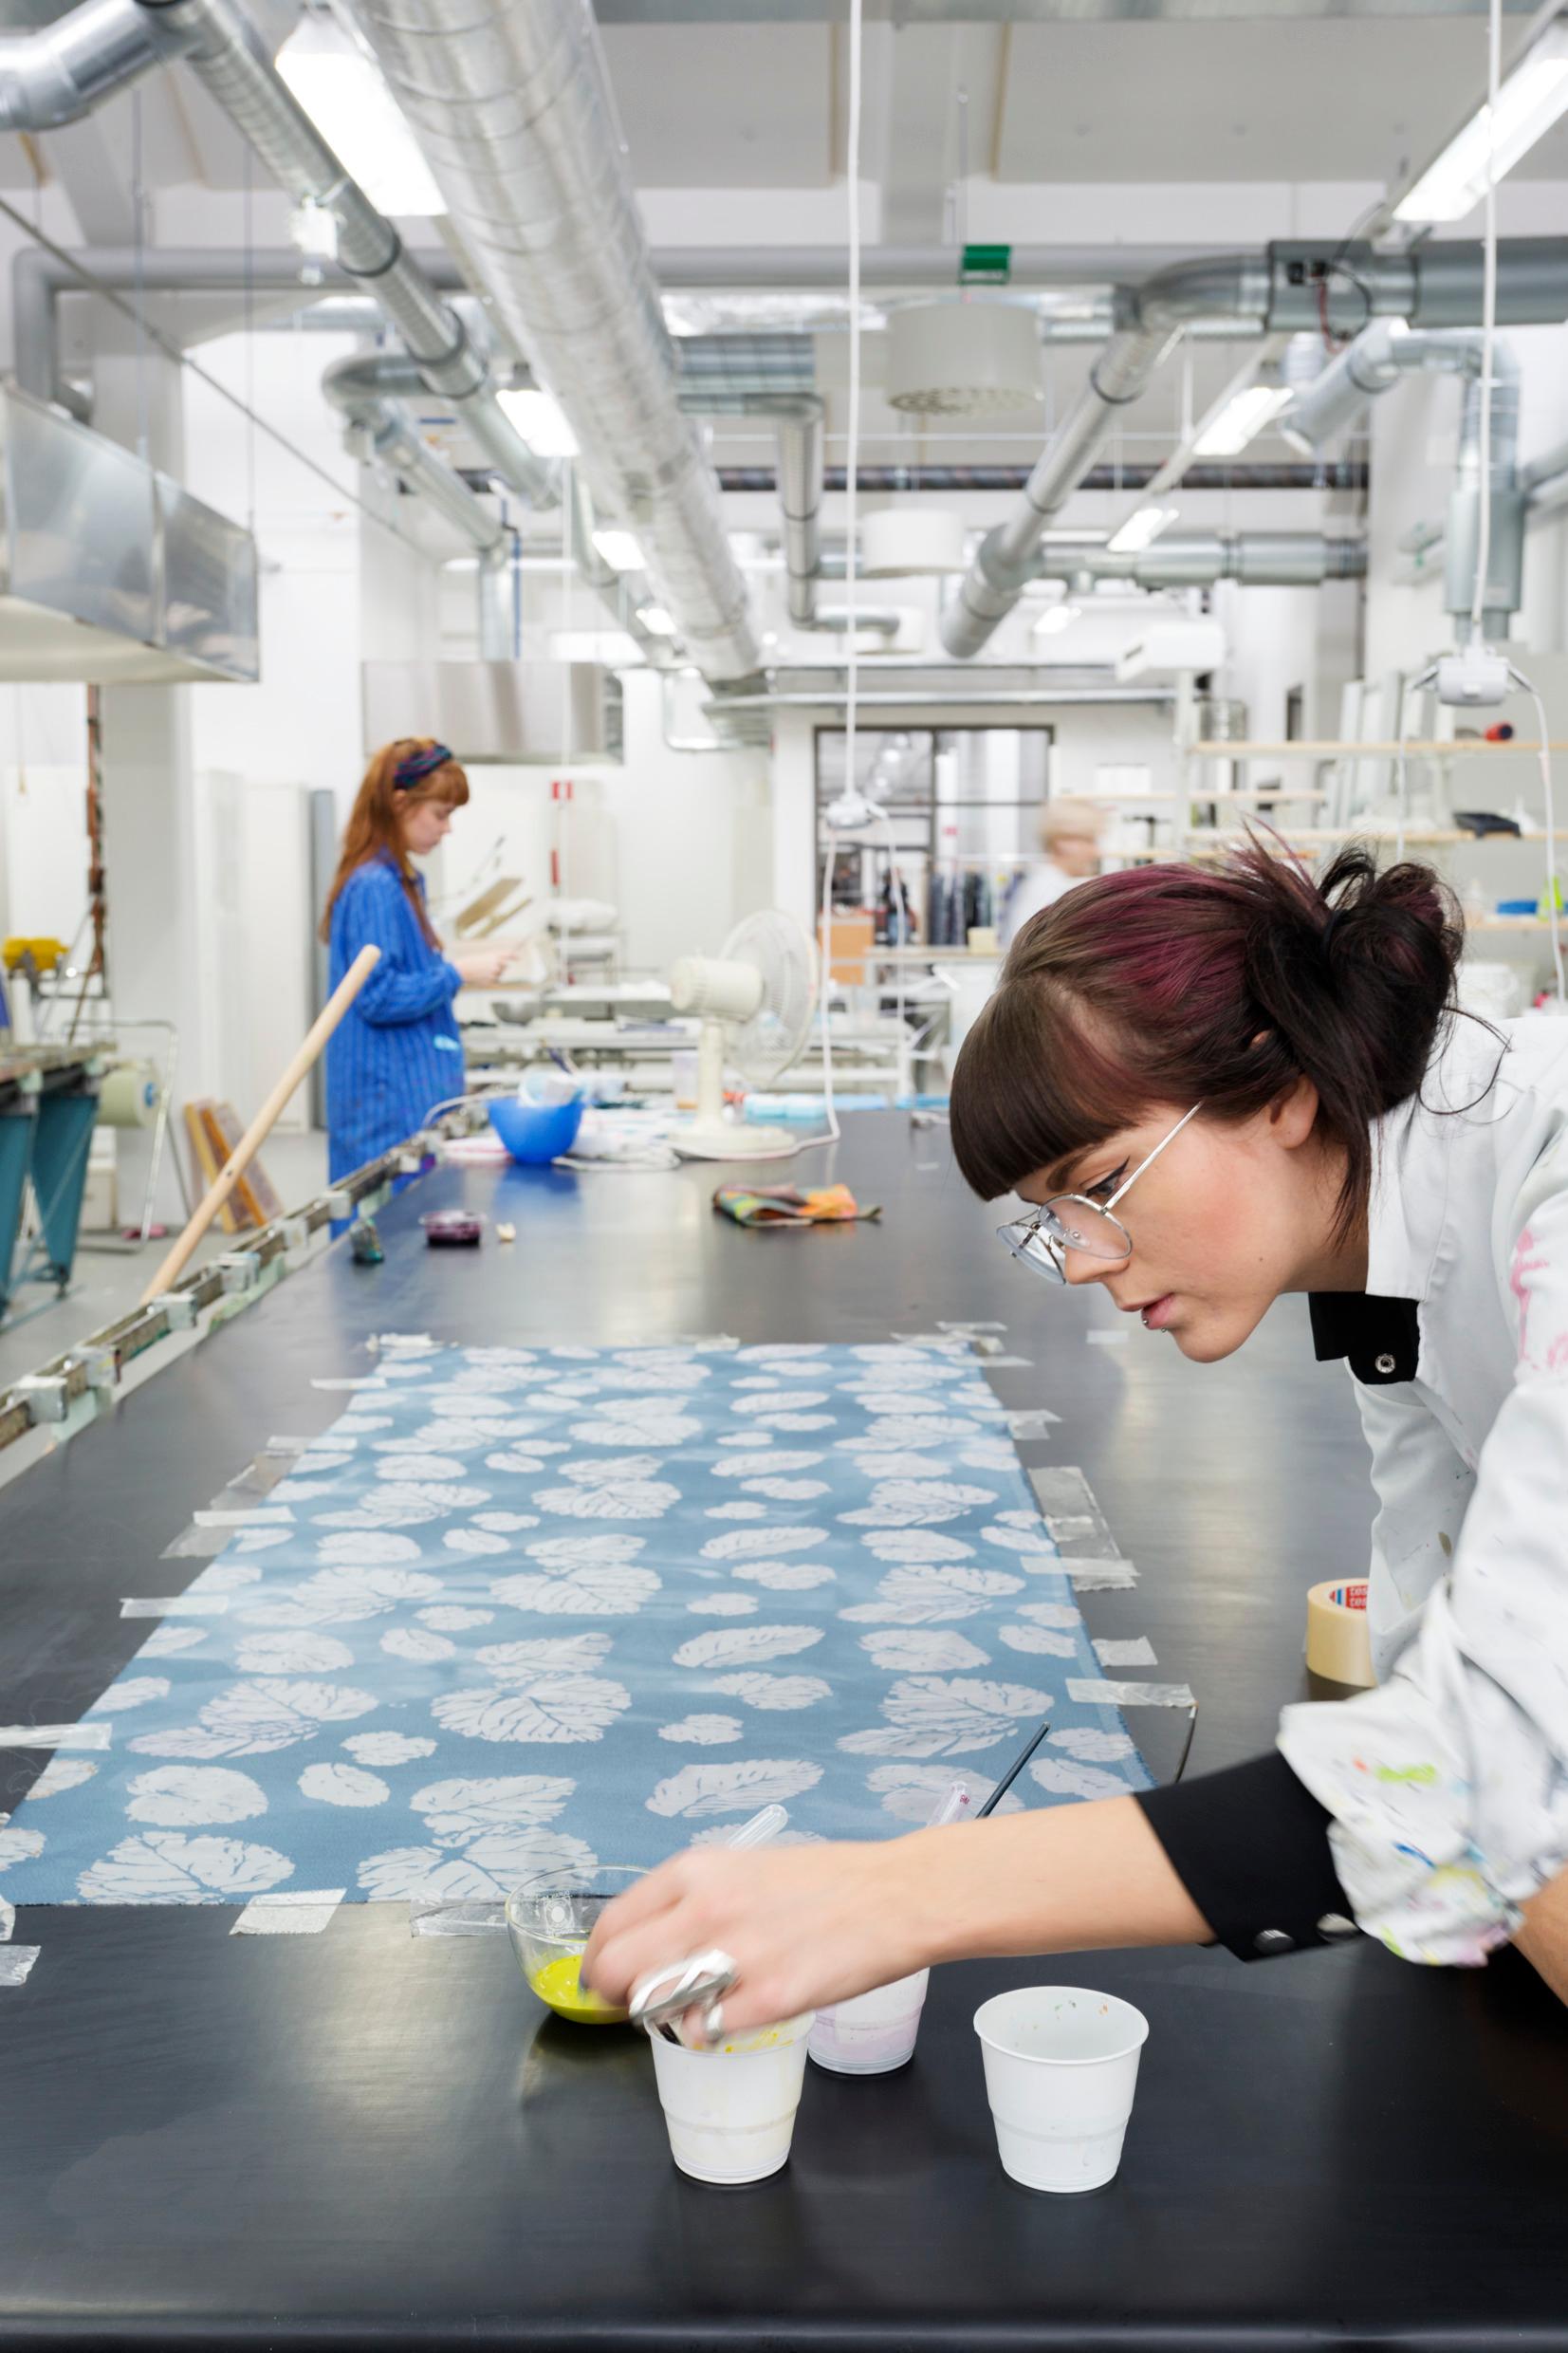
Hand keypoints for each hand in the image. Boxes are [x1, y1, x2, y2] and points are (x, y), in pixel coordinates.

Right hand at [452, 944, 514, 986]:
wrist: (464, 970)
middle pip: (505, 966)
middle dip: (500, 967)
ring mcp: (495, 973)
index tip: (519, 958)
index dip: (514, 956)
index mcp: (494, 955)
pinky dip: (489, 978)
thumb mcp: (484, 957)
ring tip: (482, 971)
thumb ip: (495, 960)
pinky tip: (481, 976)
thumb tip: (504, 965)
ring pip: (499, 974)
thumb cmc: (473, 962)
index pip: (508, 954)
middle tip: (489, 966)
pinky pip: (494, 980)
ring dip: (493, 973)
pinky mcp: (492, 981)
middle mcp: (497, 964)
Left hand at [582, 1836, 934, 2039]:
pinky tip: (730, 2017)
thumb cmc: (822, 1880)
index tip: (604, 1979)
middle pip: (617, 1972)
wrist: (894, 1896)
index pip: (611, 1925)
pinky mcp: (768, 2001)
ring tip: (687, 2009)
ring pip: (654, 2007)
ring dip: (661, 2017)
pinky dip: (708, 2032)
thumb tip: (649, 1939)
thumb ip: (692, 1899)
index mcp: (695, 1871)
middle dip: (615, 1997)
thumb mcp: (743, 1868)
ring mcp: (735, 1958)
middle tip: (632, 2006)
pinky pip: (705, 2032)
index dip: (599, 1961)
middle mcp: (705, 1910)